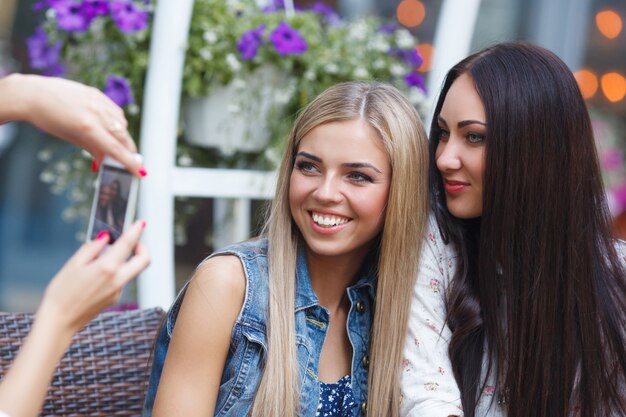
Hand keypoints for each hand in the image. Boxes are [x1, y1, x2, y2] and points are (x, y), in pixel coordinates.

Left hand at [1, 74, 144, 174]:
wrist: (33, 94)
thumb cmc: (48, 118)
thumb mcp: (71, 138)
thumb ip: (93, 149)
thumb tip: (107, 160)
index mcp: (87, 127)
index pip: (115, 149)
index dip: (130, 162)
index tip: (140, 171)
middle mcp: (96, 113)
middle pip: (123, 137)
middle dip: (129, 151)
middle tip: (130, 161)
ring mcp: (98, 101)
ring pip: (122, 124)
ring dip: (122, 136)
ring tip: (114, 143)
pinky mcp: (97, 94)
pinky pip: (116, 111)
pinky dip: (117, 122)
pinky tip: (109, 127)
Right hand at [37, 220, 149, 336]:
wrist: (60, 321)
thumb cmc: (61, 292)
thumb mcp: (73, 264)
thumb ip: (92, 248)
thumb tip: (105, 238)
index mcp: (107, 268)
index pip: (128, 244)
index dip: (136, 231)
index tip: (141, 223)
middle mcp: (117, 280)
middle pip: (144, 260)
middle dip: (142, 247)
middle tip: (132, 241)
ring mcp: (118, 291)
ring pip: (133, 270)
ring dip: (127, 260)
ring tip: (105, 256)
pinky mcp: (115, 298)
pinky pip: (121, 280)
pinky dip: (116, 272)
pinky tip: (97, 274)